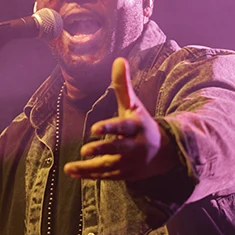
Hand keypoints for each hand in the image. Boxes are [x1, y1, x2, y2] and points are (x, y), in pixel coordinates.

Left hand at [64, 57, 175, 180]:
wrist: (164, 152)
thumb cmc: (141, 124)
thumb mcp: (133, 105)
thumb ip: (123, 86)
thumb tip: (119, 59)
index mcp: (137, 126)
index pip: (123, 126)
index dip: (109, 127)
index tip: (94, 129)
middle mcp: (135, 145)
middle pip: (118, 148)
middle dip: (102, 149)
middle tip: (85, 150)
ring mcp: (131, 162)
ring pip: (109, 165)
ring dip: (89, 167)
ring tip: (70, 167)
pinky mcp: (125, 174)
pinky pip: (106, 175)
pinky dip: (89, 174)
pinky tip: (72, 171)